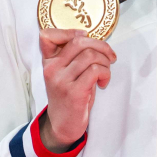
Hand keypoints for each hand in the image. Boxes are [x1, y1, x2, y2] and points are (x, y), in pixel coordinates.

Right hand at [38, 28, 115, 150]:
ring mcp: (61, 81)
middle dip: (101, 46)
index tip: (86, 38)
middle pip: (79, 42)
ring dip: (105, 62)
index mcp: (48, 62)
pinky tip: (103, 82)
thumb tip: (92, 39)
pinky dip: (105, 73)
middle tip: (109, 57)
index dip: (70, 32)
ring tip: (105, 73)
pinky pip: (95, 70)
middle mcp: (51, 69)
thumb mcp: (65, 73)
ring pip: (90, 55)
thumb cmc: (69, 96)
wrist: (63, 125)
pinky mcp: (74, 92)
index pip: (48, 35)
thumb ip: (72, 56)